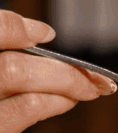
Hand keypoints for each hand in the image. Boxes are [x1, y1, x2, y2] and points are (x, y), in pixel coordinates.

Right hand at [0, 11, 114, 132]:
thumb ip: (12, 75)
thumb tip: (42, 42)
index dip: (13, 26)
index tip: (47, 34)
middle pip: (7, 55)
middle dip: (58, 64)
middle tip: (95, 77)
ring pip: (12, 70)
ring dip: (63, 79)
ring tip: (90, 91)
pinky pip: (23, 106)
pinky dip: (53, 100)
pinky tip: (69, 103)